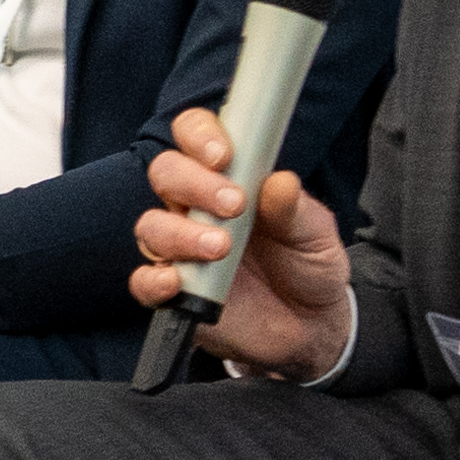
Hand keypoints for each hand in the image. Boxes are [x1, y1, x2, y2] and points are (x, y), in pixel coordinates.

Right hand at [132, 103, 351, 379]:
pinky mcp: (175, 292)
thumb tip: (280, 182)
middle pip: (167, 174)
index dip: (200, 135)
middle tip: (233, 204)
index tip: (223, 154)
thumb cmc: (308, 264)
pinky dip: (153, 280)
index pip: (196, 136)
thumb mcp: (315, 233)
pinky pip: (144, 282)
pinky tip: (176, 282)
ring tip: (220, 247)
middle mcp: (197, 207)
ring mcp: (182, 249)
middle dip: (194, 183)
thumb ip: (295, 208)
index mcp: (229, 177)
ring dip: (180, 232)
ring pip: (151, 225)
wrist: (311, 324)